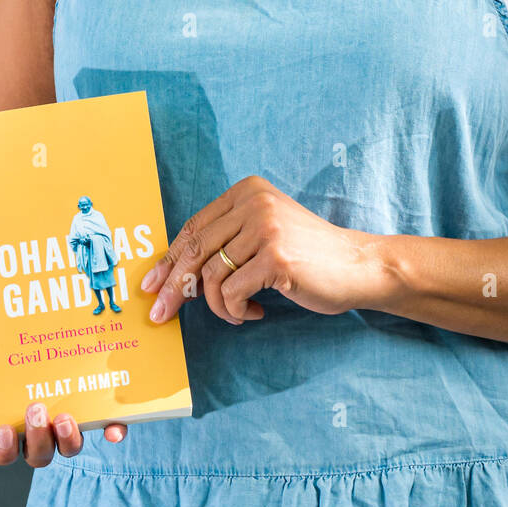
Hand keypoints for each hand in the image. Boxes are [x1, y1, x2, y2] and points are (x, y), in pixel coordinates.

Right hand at [0, 304, 127, 465]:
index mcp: (4, 412)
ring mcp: (69, 408)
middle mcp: (38, 418)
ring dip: (69, 440)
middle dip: (37, 441)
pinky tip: (115, 425)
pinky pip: (108, 422)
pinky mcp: (98, 395)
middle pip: (39, 453)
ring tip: (67, 416)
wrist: (25, 293)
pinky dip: (113, 429)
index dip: (1, 449)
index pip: (2, 448)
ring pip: (70, 444)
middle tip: (36, 409)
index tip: (3, 429)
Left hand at [141, 175, 391, 325]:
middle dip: (174, 287)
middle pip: (194, 249)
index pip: (194, 227)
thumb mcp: (263, 233)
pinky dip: (234, 311)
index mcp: (247, 191)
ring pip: (210, 276)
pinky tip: (254, 312)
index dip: (168, 260)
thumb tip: (172, 273)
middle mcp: (254, 203)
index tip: (151, 285)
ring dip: (218, 306)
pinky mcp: (276, 258)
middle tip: (161, 315)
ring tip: (237, 312)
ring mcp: (265, 228)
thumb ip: (226, 241)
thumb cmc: (307, 256)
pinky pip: (230, 293)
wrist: (356, 265)